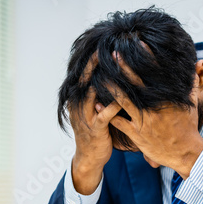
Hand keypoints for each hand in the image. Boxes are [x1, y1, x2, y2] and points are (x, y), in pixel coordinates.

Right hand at [69, 51, 122, 193]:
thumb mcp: (92, 110)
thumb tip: (107, 75)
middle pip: (86, 80)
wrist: (90, 157)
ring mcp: (85, 117)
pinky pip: (106, 113)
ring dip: (108, 80)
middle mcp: (78, 106)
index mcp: (76, 99)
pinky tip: (126, 95)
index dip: (91, 60)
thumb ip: (96, 94)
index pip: (82, 75)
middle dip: (97, 64)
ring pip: (94, 94)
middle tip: (110, 48)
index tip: (101, 45)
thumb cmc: (96, 131)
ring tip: (120, 66)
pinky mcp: (96, 129)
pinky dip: (115, 103)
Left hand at [106, 53, 202, 178]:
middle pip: (136, 84)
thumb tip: (196, 64)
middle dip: (124, 68)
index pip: (156, 72)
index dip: (147, 56)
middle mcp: (154, 107)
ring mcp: (144, 120)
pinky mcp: (136, 134)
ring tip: (100, 76)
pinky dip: (107, 113)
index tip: (138, 41)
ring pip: (124, 101)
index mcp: (167, 97)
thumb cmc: (187, 126)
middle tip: (113, 53)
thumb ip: (191, 83)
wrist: (184, 152)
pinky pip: (118, 122)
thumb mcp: (192, 103)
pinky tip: (97, 104)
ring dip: (112, 88)